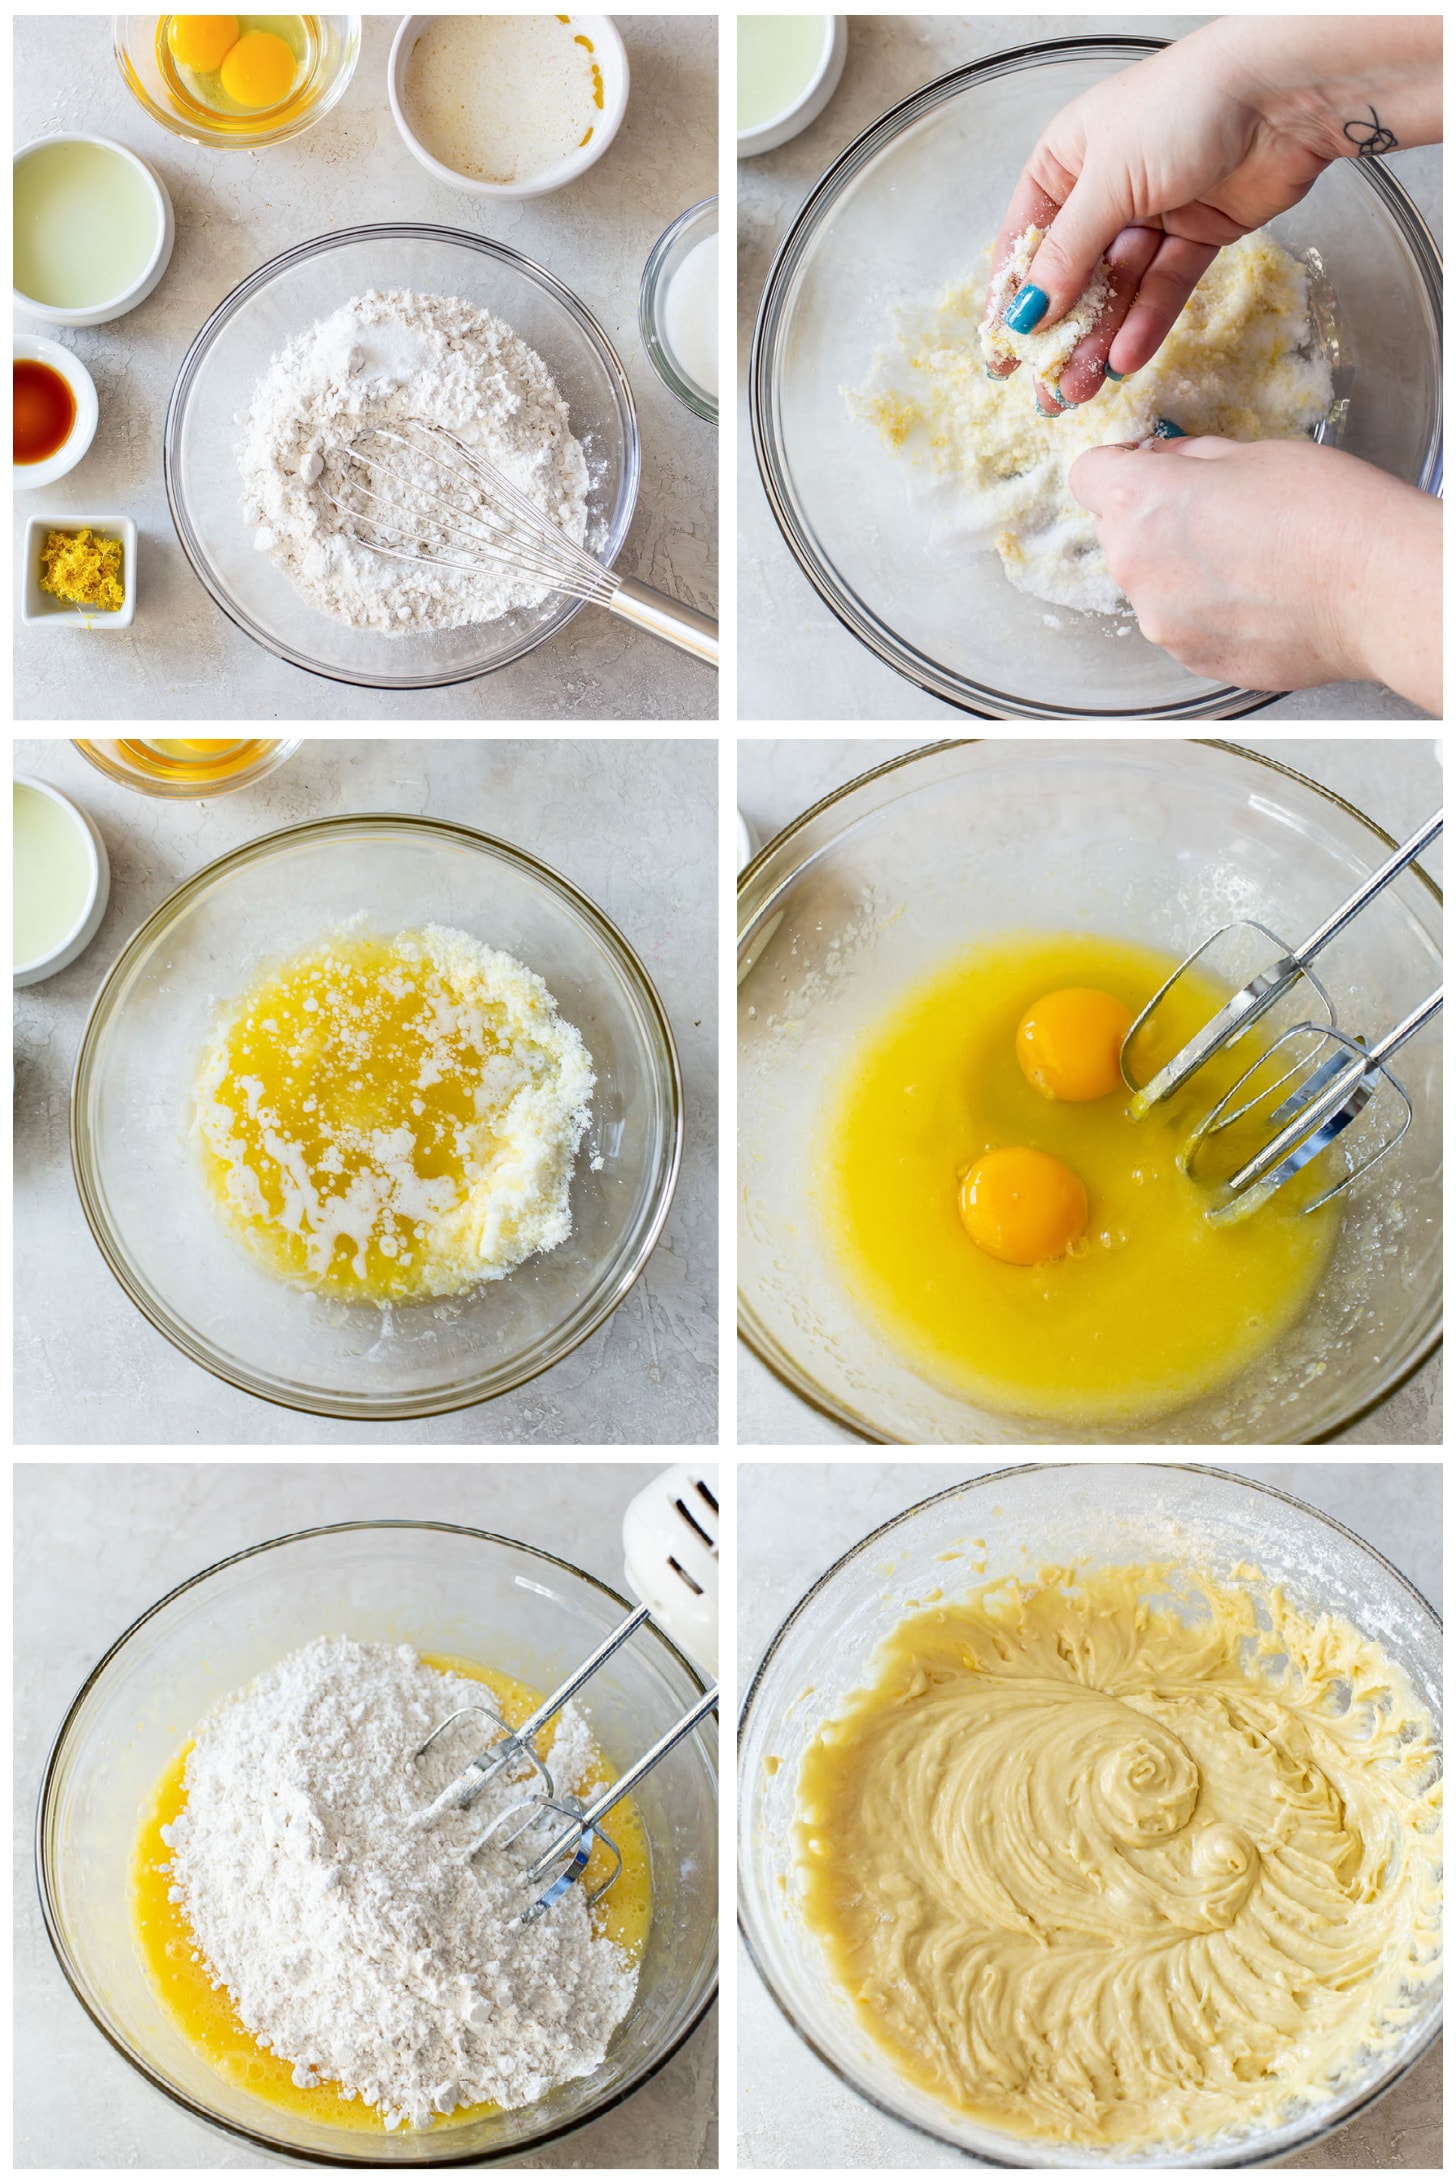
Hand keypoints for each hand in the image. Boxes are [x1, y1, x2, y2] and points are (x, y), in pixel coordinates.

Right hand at [988, 16, 1442, 411]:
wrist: (1281, 91)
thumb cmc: (1182, 107)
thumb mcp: (1107, 180)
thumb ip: (1067, 253)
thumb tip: (1027, 313)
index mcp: (1067, 160)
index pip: (1027, 240)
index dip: (1012, 299)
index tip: (999, 355)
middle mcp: (1105, 189)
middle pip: (1073, 275)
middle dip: (1060, 335)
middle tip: (1047, 392)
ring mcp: (1153, 213)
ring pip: (1119, 290)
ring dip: (1100, 340)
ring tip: (1084, 388)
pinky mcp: (1199, 234)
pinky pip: (1164, 287)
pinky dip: (1147, 322)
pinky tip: (1127, 357)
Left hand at [1067, 436, 1441, 709]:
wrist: (1375, 590)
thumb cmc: (1325, 511)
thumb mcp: (1252, 453)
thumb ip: (1190, 460)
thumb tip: (1163, 461)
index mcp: (1139, 502)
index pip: (1087, 474)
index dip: (1118, 466)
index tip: (1148, 467)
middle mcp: (1134, 567)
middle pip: (1117, 533)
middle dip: (1153, 520)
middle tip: (1217, 512)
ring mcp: (1159, 622)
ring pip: (1150, 584)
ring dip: (1180, 571)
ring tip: (1248, 562)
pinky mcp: (1190, 660)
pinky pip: (1182, 625)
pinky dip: (1207, 612)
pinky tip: (1258, 598)